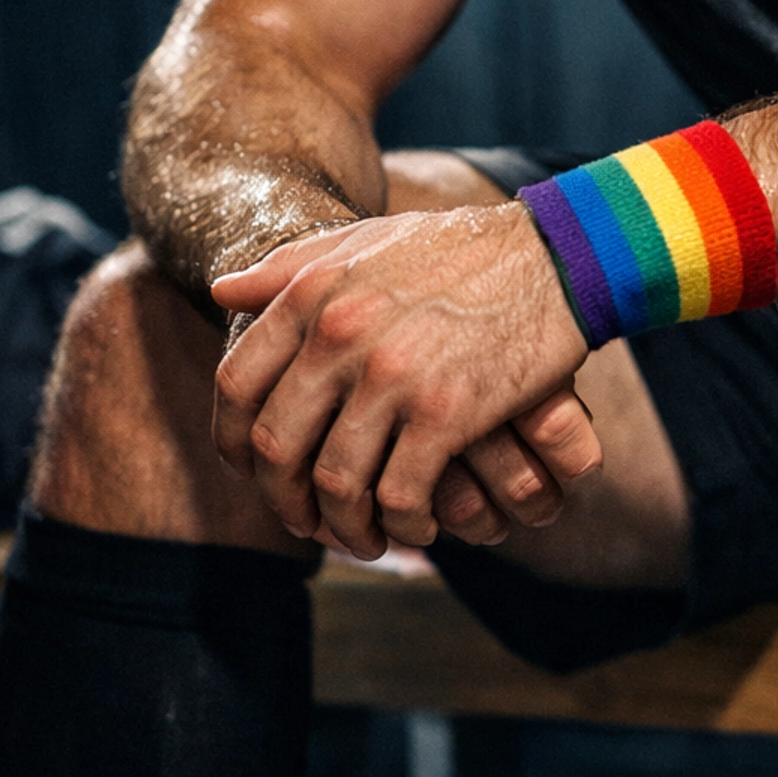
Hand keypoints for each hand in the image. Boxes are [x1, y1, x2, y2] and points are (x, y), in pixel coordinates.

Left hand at [211, 205, 596, 554]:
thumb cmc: (461, 249)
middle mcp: (341, 335)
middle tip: (306, 520)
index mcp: (314, 293)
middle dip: (285, 499)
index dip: (231, 439)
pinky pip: (401, 494)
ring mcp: (394, 377)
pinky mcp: (448, 413)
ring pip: (337, 482)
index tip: (250, 468)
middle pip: (279, 446)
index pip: (237, 384)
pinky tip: (415, 527)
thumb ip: (290, 266)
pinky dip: (402, 524)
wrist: (557, 255)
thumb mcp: (365, 239)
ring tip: (362, 537)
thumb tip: (220, 288)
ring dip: (344, 525)